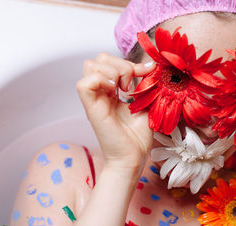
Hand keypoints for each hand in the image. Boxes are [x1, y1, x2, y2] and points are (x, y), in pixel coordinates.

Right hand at [76, 53, 155, 173]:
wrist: (133, 156)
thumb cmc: (138, 136)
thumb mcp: (146, 103)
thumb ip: (145, 84)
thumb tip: (151, 65)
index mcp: (111, 91)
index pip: (111, 61)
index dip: (130, 62)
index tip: (148, 71)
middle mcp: (101, 92)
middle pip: (98, 59)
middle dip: (120, 64)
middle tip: (130, 85)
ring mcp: (95, 99)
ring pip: (90, 65)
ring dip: (112, 71)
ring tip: (123, 90)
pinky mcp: (91, 108)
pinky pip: (84, 84)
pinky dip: (101, 81)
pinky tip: (115, 92)